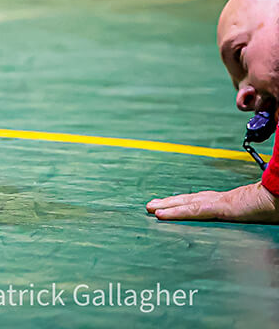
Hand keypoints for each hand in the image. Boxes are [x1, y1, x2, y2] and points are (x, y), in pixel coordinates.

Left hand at [147, 182, 278, 222]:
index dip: (184, 202)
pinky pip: (193, 211)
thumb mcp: (253, 212)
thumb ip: (241, 214)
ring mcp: (217, 202)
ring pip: (185, 203)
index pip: (200, 200)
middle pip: (188, 199)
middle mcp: (218, 199)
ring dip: (166, 206)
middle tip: (151, 205)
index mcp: (226, 200)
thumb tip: (236, 217)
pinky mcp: (219, 208)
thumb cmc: (270, 204)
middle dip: (169, 203)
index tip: (170, 204)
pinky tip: (160, 215)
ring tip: (150, 208)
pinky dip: (175, 213)